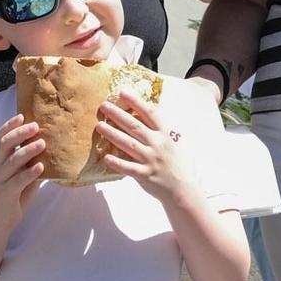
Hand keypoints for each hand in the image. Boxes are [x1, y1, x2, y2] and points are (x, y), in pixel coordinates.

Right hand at [0, 114, 47, 218]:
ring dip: (27, 151)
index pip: (1, 137)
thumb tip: (53, 146)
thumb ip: (32, 161)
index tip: (23, 115)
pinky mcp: (6, 194)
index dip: (10, 125)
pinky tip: (41, 168)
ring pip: (12, 161)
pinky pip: (17, 181)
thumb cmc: (15, 193)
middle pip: (5, 144)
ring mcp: (1, 180)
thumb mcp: (23, 173)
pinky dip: (29, 173)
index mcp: (2, 159)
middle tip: (36, 126)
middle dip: (20, 133)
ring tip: (42, 144)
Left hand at [96, 88, 192, 206]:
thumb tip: (137, 115)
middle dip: (118, 115)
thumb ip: (154, 131)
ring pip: (129, 145)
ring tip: (99, 126)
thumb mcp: (168, 142)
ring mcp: (151, 160)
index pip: (149, 114)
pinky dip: (117, 163)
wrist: (181, 188)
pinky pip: (129, 168)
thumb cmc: (172, 163)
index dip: (136, 102)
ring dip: (113, 134)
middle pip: (135, 126)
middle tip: (103, 106)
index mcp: (163, 134)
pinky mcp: (145, 175)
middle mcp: (158, 144)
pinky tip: (106, 157)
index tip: (122, 92)